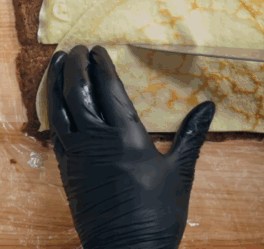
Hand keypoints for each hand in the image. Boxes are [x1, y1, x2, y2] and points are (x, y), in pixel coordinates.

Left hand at [48, 45, 215, 248]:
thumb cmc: (156, 216)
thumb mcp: (180, 173)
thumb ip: (192, 135)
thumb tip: (209, 106)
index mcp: (126, 137)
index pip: (109, 89)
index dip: (102, 66)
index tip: (99, 48)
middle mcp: (96, 141)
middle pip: (78, 92)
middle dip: (77, 66)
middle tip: (78, 49)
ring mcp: (77, 157)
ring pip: (60, 109)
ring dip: (58, 82)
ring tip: (59, 62)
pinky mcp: (67, 172)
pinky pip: (56, 132)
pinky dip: (54, 111)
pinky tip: (57, 103)